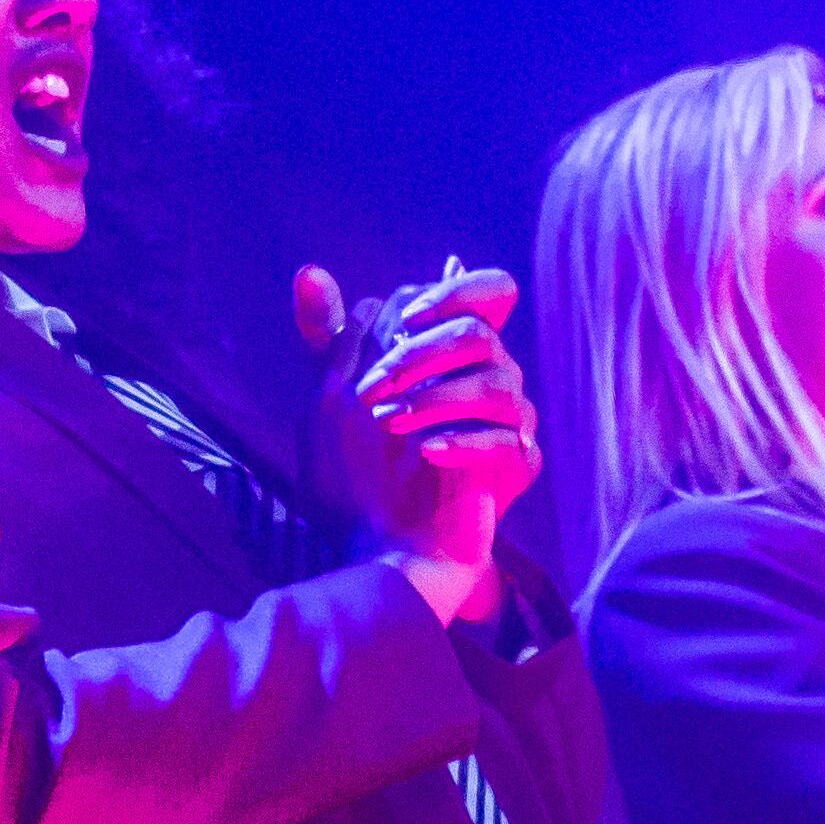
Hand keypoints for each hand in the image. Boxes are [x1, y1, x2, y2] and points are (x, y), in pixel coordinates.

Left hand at [305, 260, 539, 620]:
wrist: (375, 551)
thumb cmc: (355, 478)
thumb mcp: (330, 399)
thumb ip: (329, 337)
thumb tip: (308, 272)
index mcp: (452, 352)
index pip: (491, 292)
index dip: (455, 294)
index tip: (404, 322)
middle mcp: (488, 378)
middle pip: (482, 334)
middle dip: (420, 356)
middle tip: (373, 391)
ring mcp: (508, 422)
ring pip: (501, 382)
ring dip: (436, 400)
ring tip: (393, 427)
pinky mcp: (516, 466)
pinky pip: (510, 440)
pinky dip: (465, 443)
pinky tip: (429, 456)